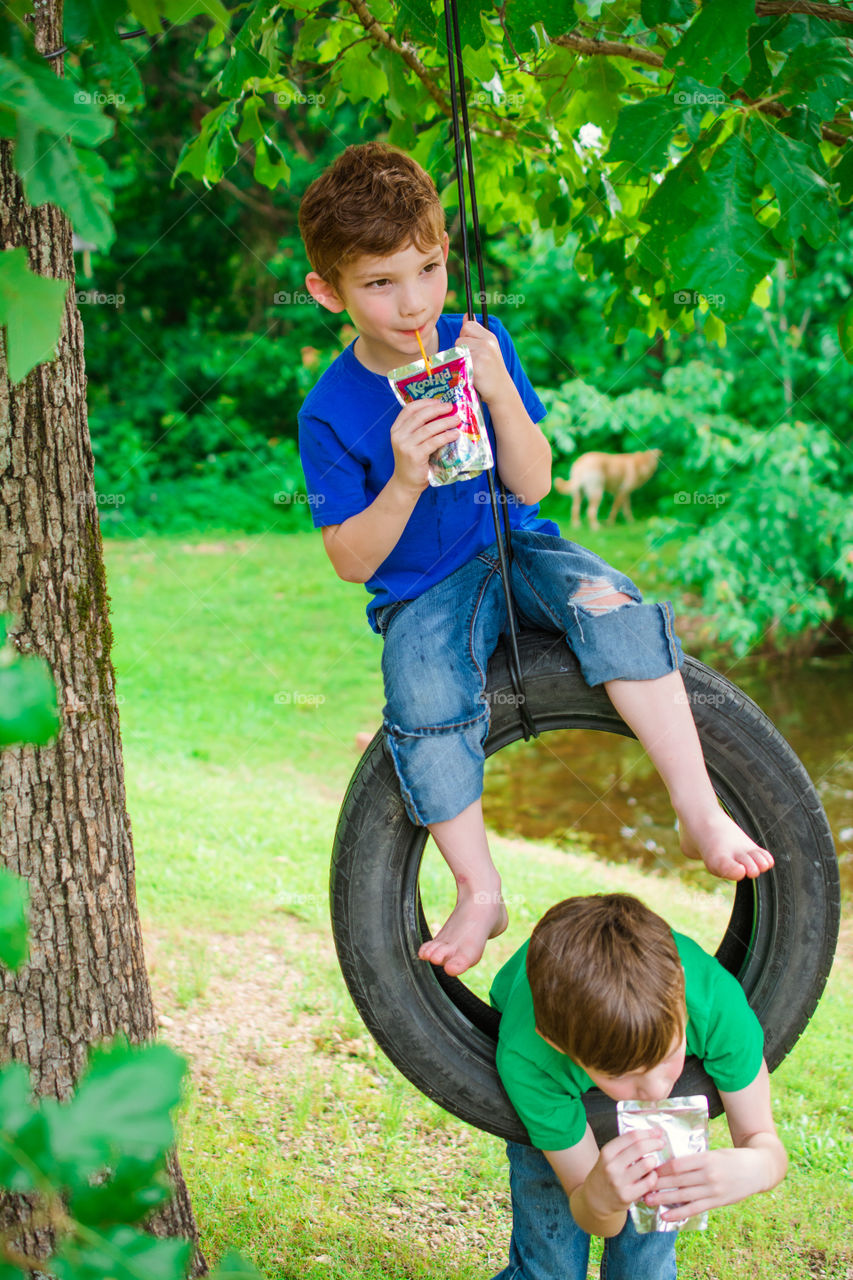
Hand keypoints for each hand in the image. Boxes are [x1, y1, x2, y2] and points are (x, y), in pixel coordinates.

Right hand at [389, 398, 460, 492]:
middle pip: (419, 416)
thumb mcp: (411, 442)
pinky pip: (433, 442)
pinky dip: (446, 436)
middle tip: (450, 407)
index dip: (425, 402)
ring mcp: (405, 446)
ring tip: (456, 420)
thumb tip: (441, 414)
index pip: (409, 409)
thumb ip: (419, 429)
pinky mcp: (415, 456)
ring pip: (428, 428)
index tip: (438, 401)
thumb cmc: (412, 461)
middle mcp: (398, 436)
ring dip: (445, 422)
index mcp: (396, 429)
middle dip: (437, 409)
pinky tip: (454, 434)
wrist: (406, 483)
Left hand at [457, 317, 513, 403]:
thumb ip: (476, 332)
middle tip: (472, 361)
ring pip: (457, 350)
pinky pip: (458, 362)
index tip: (470, 347)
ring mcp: (482, 354)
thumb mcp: (488, 347)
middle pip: (459, 338)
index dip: (464, 335)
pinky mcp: (476, 366)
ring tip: (471, 369)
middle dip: (461, 349)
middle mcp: (487, 343)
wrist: (501, 391)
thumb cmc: (492, 370)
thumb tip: (466, 315)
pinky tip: (471, 375)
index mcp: (490, 337)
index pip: (467, 325)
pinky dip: (461, 370)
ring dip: (460, 360)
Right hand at [582, 1131, 665, 1219]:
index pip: (632, 1136)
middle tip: (661, 1143)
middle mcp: (612, 1166)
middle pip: (640, 1147)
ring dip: (654, 1160)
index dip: (648, 1132)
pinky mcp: (626, 1196)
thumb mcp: (609, 1157)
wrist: (596, 1199)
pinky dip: (654, 1177)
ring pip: (646, 1164)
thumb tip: (650, 1134)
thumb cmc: (606, 1174)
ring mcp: (619, 1182)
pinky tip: (652, 1176)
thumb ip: (625, 1146)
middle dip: (655, 1143)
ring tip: (654, 1161)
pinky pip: (648, 1183)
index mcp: (607, 1152)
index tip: (657, 1132)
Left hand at [645, 1147, 773, 1220]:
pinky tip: (665, 1215)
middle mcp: (708, 1175)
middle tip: (640, 1185)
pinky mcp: (716, 1202)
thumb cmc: (732, 1158)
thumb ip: (695, 1159)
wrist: (757, 1169)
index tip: (647, 1169)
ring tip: (647, 1200)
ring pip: (683, 1195)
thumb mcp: (713, 1153)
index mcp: (705, 1159)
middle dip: (657, 1183)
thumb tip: (671, 1164)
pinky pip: (694, 1209)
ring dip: (663, 1198)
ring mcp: (712, 1190)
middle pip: (677, 1180)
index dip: (661, 1168)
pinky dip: (678, 1212)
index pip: (677, 1165)